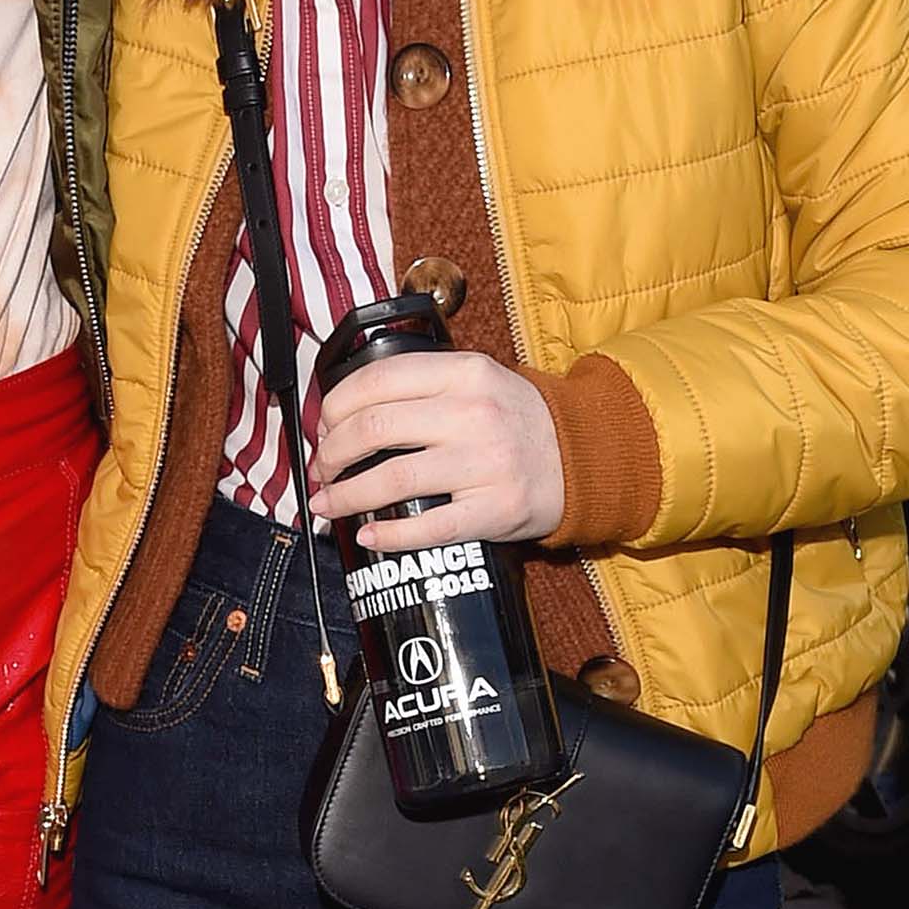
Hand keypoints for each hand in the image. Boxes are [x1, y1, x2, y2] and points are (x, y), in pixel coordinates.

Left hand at [309, 351, 564, 554]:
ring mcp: (485, 463)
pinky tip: (368, 534)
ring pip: (391, 479)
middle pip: (373, 429)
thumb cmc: (516, 419)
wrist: (584, 457)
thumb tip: (348, 408)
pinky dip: (389, 535)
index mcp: (463, 373)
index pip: (376, 380)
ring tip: (328, 504)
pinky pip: (428, 527)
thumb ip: (424, 383)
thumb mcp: (477, 379)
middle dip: (332, 452)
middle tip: (323, 467)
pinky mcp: (495, 510)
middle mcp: (473, 414)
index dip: (335, 406)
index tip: (324, 426)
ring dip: (346, 496)